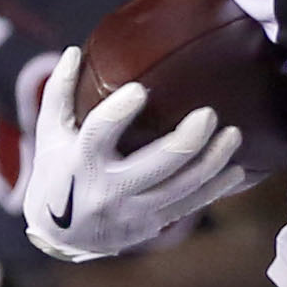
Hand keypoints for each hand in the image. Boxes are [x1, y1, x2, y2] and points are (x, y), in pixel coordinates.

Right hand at [22, 48, 246, 264]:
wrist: (60, 236)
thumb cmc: (56, 172)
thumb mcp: (50, 134)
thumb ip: (59, 93)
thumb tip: (70, 51)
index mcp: (80, 161)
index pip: (99, 134)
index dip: (119, 112)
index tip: (140, 90)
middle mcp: (107, 190)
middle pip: (155, 165)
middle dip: (187, 141)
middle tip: (209, 114)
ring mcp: (131, 212)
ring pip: (181, 187)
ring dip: (212, 162)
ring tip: (233, 135)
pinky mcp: (149, 225)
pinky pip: (189, 206)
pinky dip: (215, 189)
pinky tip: (236, 170)